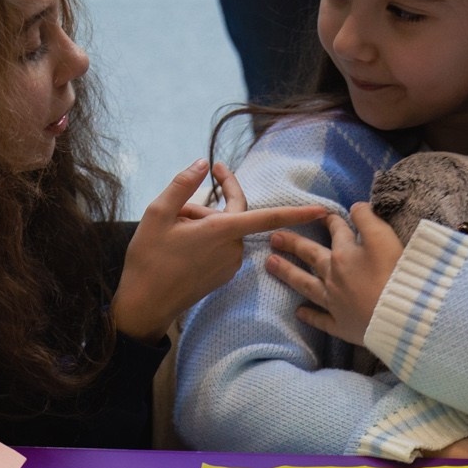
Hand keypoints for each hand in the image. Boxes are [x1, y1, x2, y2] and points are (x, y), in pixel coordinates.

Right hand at [112, 160, 328, 341]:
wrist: (145, 304)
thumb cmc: (148, 258)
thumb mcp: (157, 213)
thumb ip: (182, 184)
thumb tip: (202, 163)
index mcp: (221, 231)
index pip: (268, 217)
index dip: (297, 212)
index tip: (322, 210)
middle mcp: (232, 249)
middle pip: (234, 213)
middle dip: (212, 202)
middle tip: (185, 199)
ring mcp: (229, 265)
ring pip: (225, 230)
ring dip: (205, 222)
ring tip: (174, 230)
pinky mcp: (223, 276)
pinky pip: (221, 246)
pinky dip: (206, 239)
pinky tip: (181, 245)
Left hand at [266, 201, 403, 346]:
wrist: (402, 315)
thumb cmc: (395, 274)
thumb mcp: (384, 237)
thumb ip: (368, 218)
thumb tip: (356, 207)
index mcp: (345, 254)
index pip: (336, 231)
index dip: (329, 220)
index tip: (321, 215)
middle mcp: (334, 276)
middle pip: (310, 256)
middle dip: (293, 244)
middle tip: (273, 238)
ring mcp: (335, 302)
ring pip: (306, 284)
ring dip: (288, 273)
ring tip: (270, 264)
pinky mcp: (342, 325)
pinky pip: (321, 319)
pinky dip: (309, 315)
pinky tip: (299, 312)